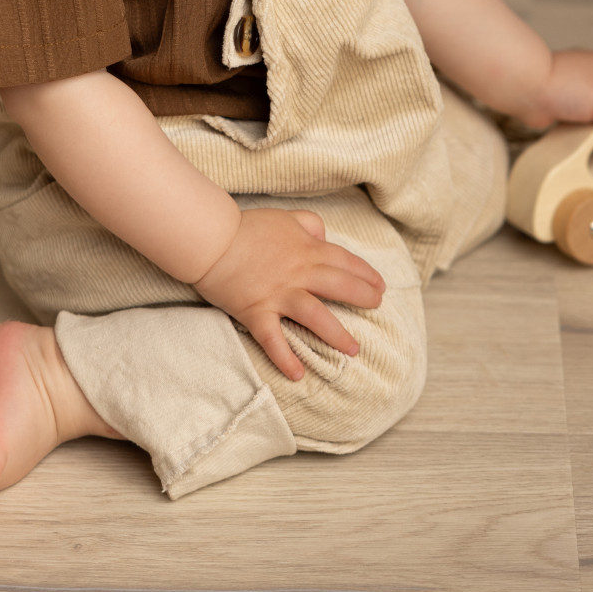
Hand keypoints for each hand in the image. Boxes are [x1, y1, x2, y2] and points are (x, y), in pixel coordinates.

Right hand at [192, 208, 385, 381]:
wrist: (211, 239)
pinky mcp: (257, 312)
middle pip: (339, 286)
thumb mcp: (285, 216)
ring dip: (337, 335)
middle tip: (378, 308)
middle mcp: (298, 273)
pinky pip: (274, 340)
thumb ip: (309, 224)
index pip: (345, 261)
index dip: (366, 274)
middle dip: (363, 298)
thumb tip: (324, 236)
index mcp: (306, 249)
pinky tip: (298, 375)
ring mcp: (278, 295)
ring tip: (353, 350)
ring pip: (316, 316)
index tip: (380, 286)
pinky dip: (285, 358)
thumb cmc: (247, 227)